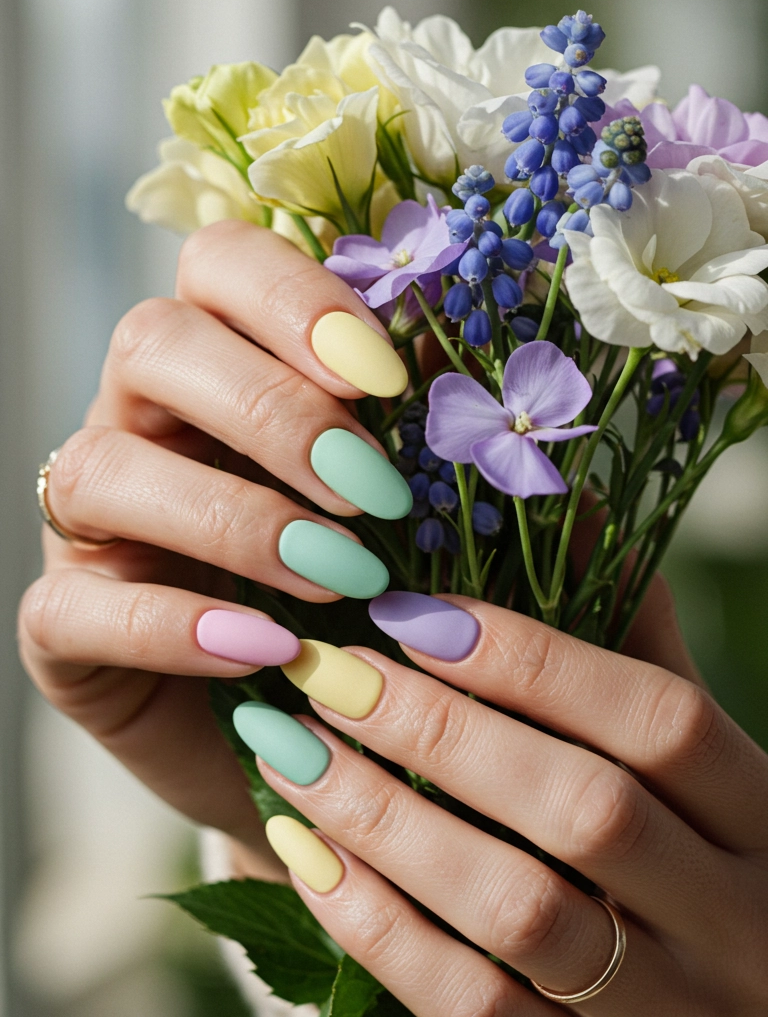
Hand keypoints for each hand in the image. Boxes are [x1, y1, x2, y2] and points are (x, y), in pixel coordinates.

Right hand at [18, 222, 405, 873]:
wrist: (309, 750)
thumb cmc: (373, 616)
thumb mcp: (433, 536)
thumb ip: (466, 477)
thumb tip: (527, 439)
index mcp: (225, 366)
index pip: (220, 265)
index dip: (296, 301)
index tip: (390, 380)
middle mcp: (141, 424)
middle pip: (150, 342)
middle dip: (269, 406)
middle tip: (372, 490)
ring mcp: (88, 524)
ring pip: (99, 468)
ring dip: (230, 514)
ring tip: (337, 575)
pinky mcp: (61, 626)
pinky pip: (71, 606)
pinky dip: (171, 626)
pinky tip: (264, 651)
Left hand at [248, 600, 767, 1016]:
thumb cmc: (685, 896)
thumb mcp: (689, 784)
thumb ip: (633, 653)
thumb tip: (567, 501)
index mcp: (764, 819)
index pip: (659, 720)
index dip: (531, 658)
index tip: (407, 611)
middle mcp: (738, 922)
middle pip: (586, 810)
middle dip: (438, 730)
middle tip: (322, 673)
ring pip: (519, 910)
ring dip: (389, 821)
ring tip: (289, 753)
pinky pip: (470, 1009)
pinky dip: (377, 927)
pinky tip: (304, 856)